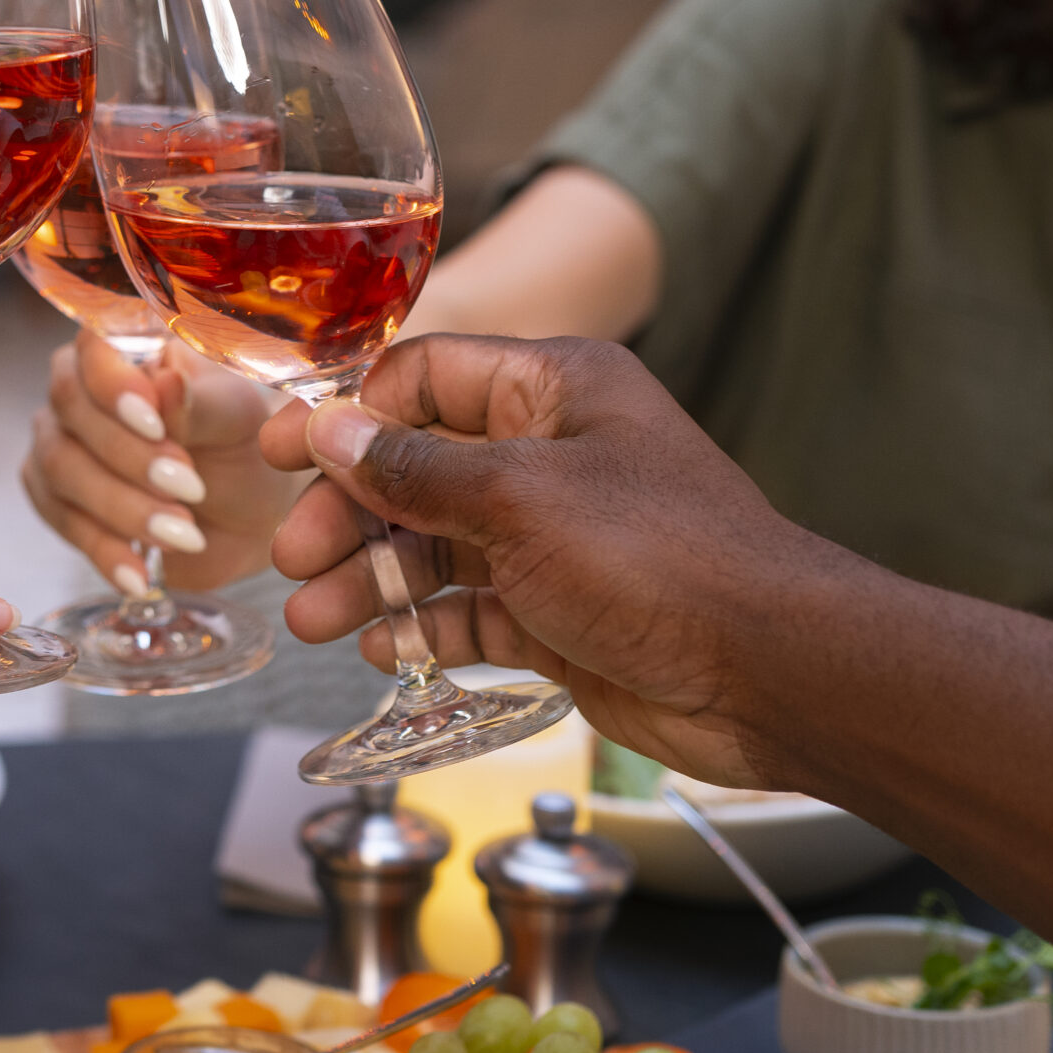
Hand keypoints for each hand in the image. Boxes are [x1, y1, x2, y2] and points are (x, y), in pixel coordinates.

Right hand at [18, 331, 298, 593]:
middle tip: (189, 489)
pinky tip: (140, 576)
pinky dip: (105, 551)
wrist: (244, 513)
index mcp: (124, 346)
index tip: (157, 425)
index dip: (113, 385)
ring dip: (123, 508)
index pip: (91, 347)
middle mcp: (79, 387)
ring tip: (184, 536)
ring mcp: (59, 442)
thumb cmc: (242, 445)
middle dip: (129, 457)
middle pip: (70, 410)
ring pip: (61, 470)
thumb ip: (200, 401)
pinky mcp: (56, 499)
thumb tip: (166, 379)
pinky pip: (64, 523)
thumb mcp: (237, 419)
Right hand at [263, 333, 835, 789]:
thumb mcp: (519, 499)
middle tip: (292, 559)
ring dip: (371, 579)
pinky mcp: (560, 610)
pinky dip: (422, 626)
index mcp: (553, 389)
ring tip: (311, 621)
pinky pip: (469, 608)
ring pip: (435, 545)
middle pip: (417, 468)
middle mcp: (551, 452)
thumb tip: (327, 430)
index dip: (348, 416)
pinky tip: (378, 648)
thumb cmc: (662, 560)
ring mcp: (555, 536)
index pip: (424, 378)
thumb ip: (414, 469)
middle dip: (349, 514)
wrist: (772, 673)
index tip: (280, 457)